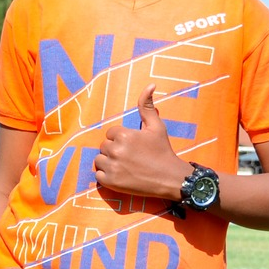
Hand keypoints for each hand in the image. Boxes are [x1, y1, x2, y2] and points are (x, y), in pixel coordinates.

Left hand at [93, 85, 193, 201]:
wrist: (170, 178)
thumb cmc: (163, 151)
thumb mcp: (157, 126)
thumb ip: (147, 106)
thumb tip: (150, 85)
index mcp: (124, 135)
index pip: (111, 133)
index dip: (121, 139)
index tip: (133, 146)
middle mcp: (116, 150)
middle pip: (104, 146)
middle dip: (114, 150)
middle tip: (131, 157)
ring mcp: (112, 167)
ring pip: (99, 160)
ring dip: (108, 162)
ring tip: (125, 166)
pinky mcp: (110, 182)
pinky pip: (98, 176)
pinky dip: (106, 176)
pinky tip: (120, 175)